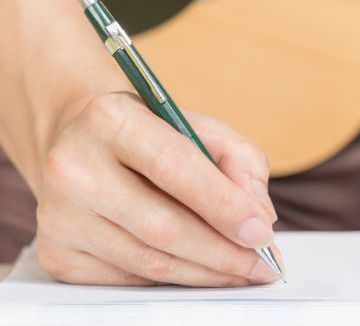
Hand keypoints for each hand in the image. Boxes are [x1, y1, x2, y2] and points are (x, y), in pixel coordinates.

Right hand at [35, 91, 280, 286]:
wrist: (81, 143)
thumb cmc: (151, 136)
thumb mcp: (199, 126)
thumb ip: (240, 161)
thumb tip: (259, 217)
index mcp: (110, 119)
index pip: (173, 166)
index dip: (223, 205)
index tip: (262, 233)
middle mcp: (74, 166)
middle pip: (161, 226)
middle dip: (223, 253)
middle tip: (264, 265)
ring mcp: (59, 215)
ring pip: (149, 261)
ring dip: (206, 273)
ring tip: (244, 270)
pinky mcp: (58, 253)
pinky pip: (131, 278)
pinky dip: (176, 278)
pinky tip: (201, 269)